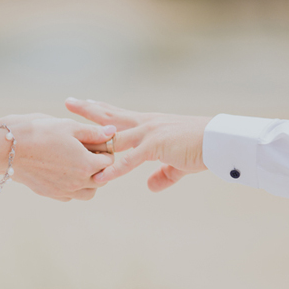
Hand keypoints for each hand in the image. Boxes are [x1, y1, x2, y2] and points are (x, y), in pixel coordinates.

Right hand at [0, 116, 116, 201]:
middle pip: (102, 178)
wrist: (6, 148)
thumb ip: (93, 132)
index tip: (95, 140)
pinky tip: (64, 172)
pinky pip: (70, 196)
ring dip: (89, 181)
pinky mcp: (50, 194)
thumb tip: (112, 132)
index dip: (105, 149)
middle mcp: (78, 182)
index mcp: (86, 164)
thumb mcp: (68, 126)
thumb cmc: (38, 133)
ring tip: (79, 164)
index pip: (109, 161)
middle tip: (88, 150)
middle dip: (99, 165)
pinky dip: (73, 187)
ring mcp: (63, 191)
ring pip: (88, 192)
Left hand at [66, 98, 210, 191]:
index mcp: (150, 125)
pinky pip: (129, 160)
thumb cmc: (201, 149)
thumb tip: (150, 186)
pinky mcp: (155, 146)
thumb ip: (162, 174)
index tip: (86, 103)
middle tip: (68, 102)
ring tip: (71, 133)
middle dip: (88, 109)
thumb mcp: (178, 163)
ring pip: (113, 134)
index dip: (103, 109)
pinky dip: (114, 170)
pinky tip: (101, 178)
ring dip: (92, 137)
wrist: (220, 141)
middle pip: (110, 116)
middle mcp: (145, 124)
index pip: (120, 114)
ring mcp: (148, 133)